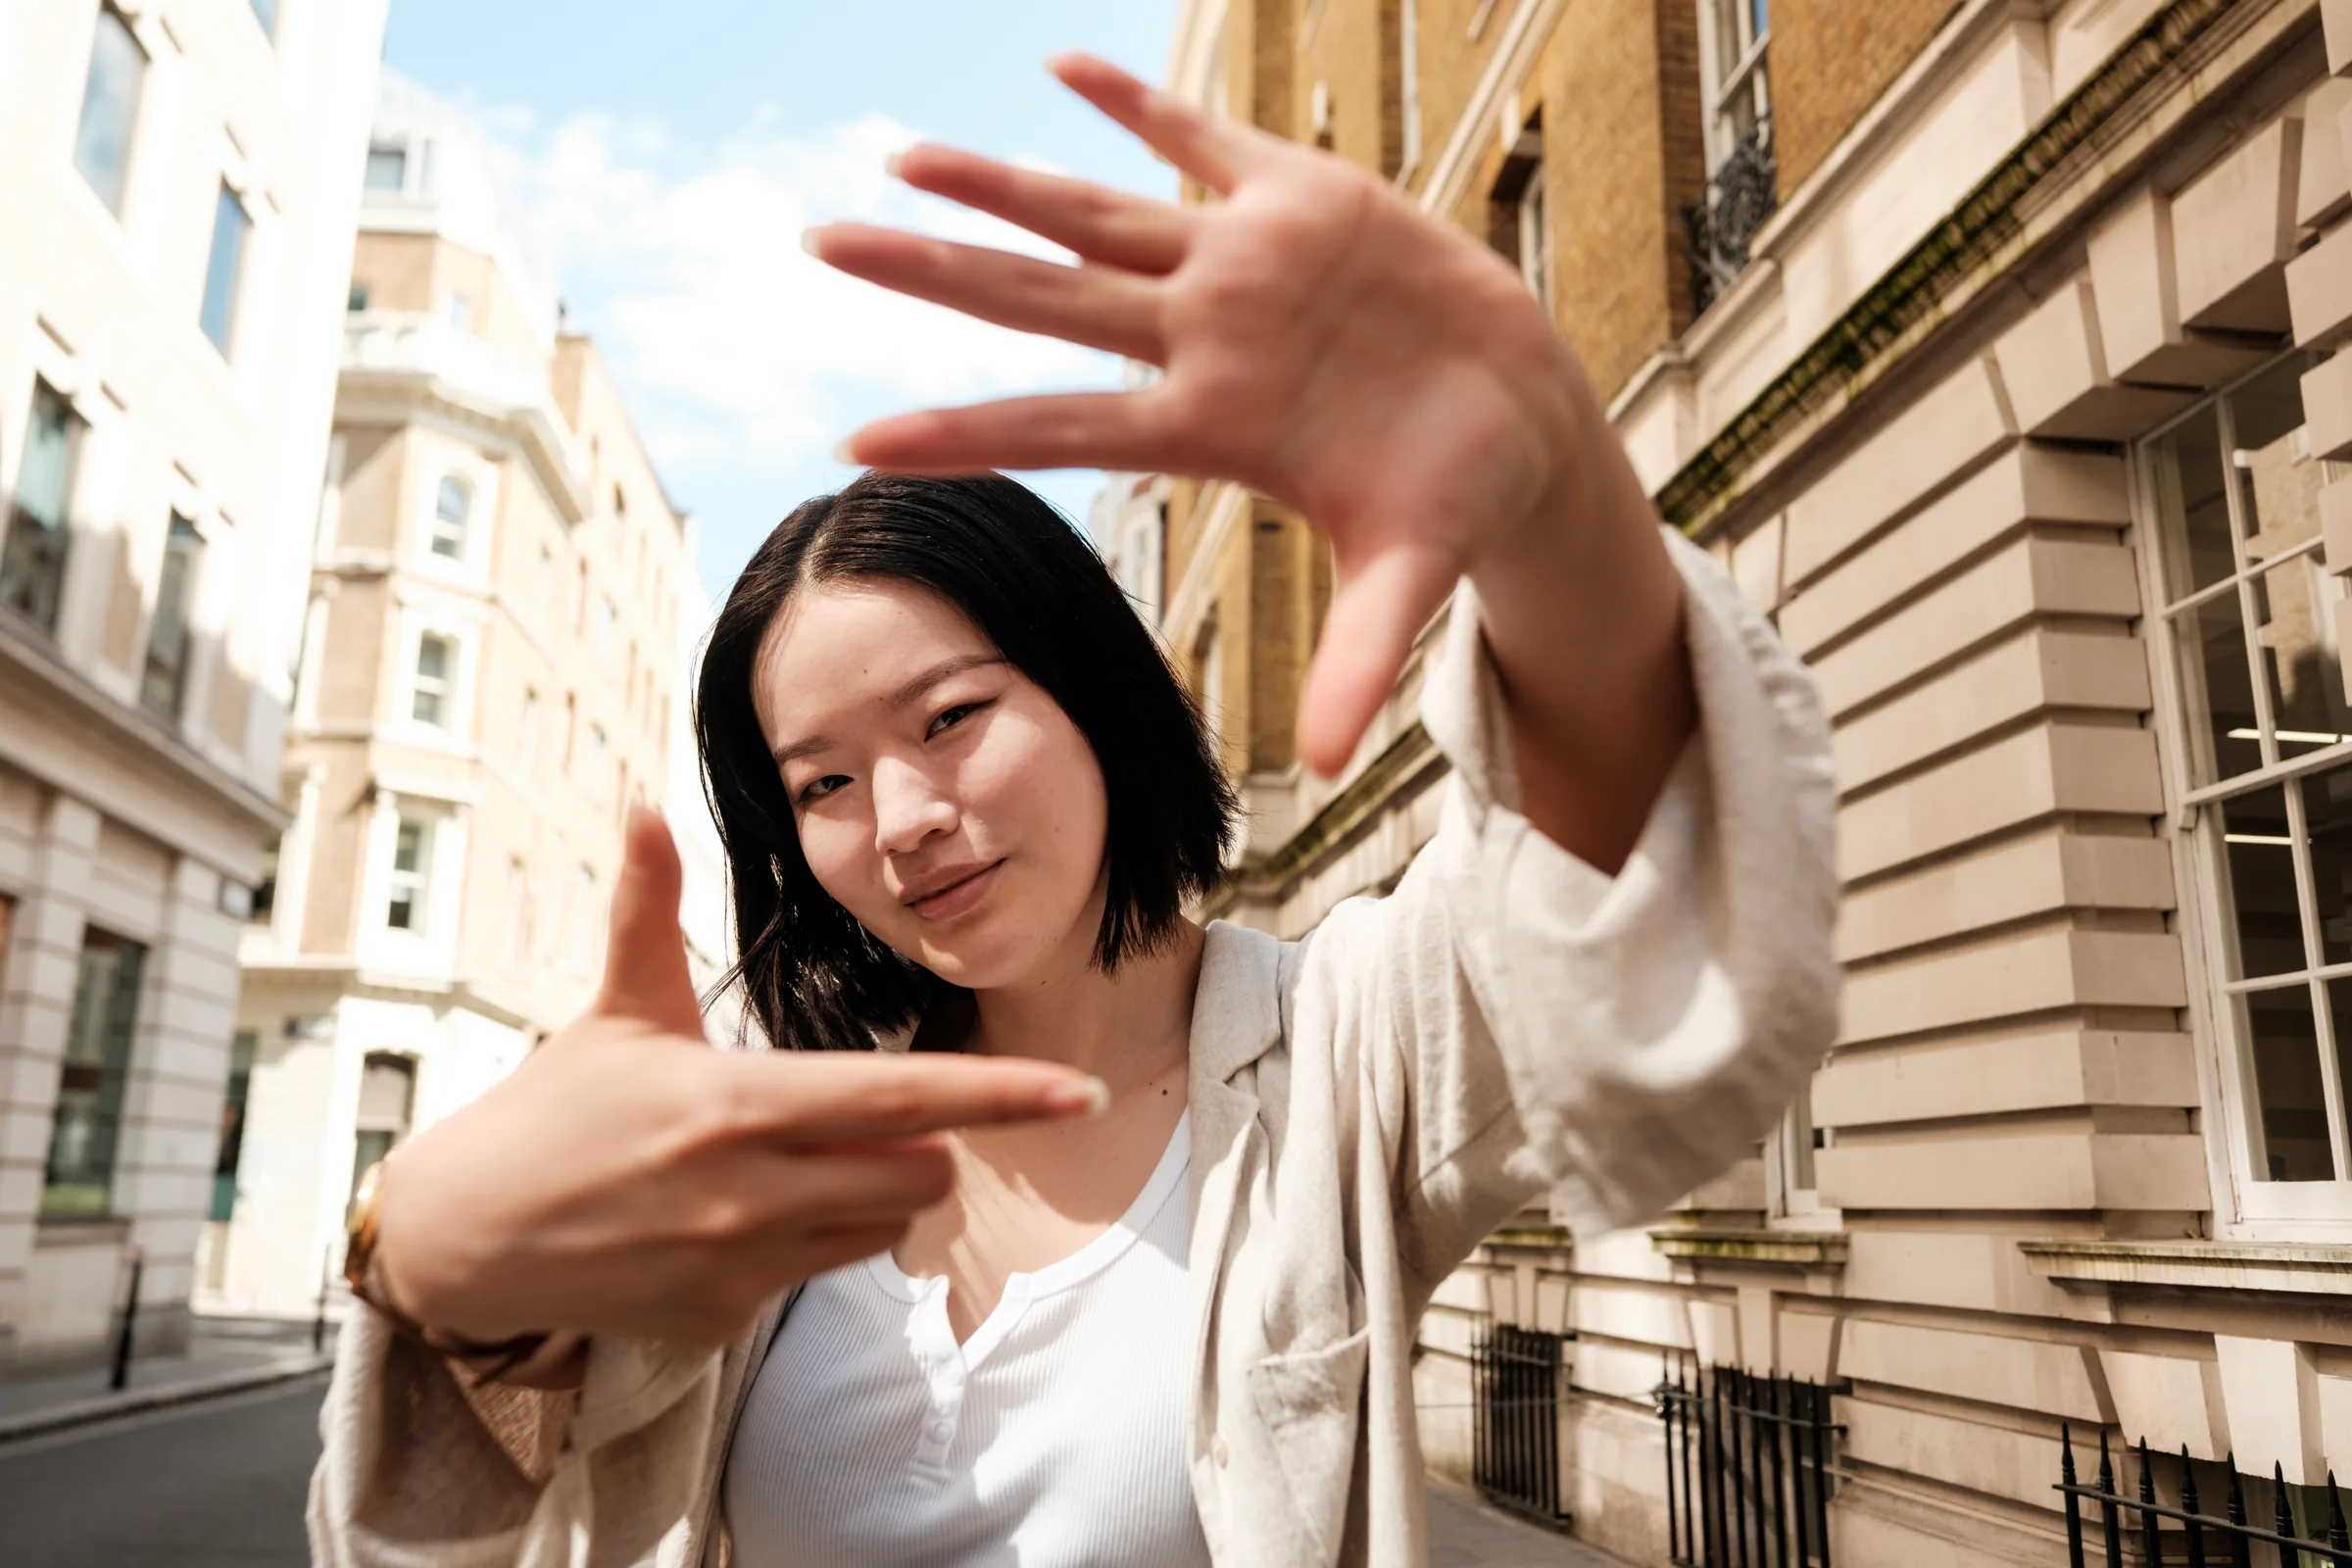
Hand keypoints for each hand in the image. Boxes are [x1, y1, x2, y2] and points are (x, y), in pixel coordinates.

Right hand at [370, 807, 1105, 1347]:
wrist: (464, 1236)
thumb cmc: (553, 1108)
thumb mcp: (613, 1008)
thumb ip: (647, 908)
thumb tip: (644, 801)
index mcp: (739, 1101)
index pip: (902, 1097)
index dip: (1000, 1095)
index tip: (1080, 1090)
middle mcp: (749, 1192)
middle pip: (918, 1173)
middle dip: (920, 1142)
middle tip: (860, 1114)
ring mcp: (736, 1267)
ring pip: (879, 1232)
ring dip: (870, 1195)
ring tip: (794, 1161)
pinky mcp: (719, 1323)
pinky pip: (815, 1280)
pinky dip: (807, 1246)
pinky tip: (735, 1220)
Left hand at [808, 55, 1623, 778]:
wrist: (1520, 415)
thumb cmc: (1453, 499)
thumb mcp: (1408, 577)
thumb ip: (1358, 659)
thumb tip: (1320, 767)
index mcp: (1210, 426)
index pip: (1059, 427)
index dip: (962, 432)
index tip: (854, 444)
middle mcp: (1203, 338)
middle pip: (1038, 301)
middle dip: (932, 270)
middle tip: (820, 244)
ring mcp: (1244, 264)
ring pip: (1096, 213)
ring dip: (1002, 183)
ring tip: (903, 153)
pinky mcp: (1303, 197)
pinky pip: (1203, 142)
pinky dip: (1138, 106)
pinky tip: (1063, 68)